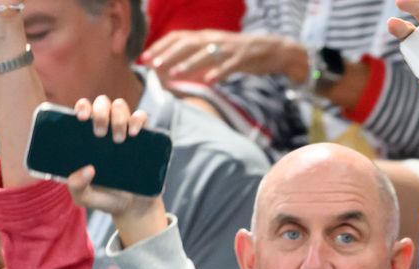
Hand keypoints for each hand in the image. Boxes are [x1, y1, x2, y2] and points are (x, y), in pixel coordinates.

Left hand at [65, 96, 168, 247]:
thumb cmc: (106, 198)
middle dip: (100, 113)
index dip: (82, 107)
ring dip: (118, 117)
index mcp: (87, 137)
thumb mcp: (85, 197)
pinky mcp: (144, 138)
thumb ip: (76, 186)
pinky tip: (134, 134)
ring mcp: (125, 131)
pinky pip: (142, 117)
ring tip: (119, 140)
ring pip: (120, 106)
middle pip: (102, 103)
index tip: (81, 118)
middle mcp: (106, 129)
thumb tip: (87, 168)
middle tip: (100, 134)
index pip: (83, 110)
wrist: (133, 208)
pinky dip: (138, 119)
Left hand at [142, 30, 301, 83]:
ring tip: (174, 74)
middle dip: (168, 54)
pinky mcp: (243, 58)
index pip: (178, 38)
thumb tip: (179, 68)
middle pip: (186, 44)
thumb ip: (200, 58)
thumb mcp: (218, 52)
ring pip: (204, 54)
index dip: (160, 46)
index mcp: (206, 37)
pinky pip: (228, 66)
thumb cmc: (243, 54)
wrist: (273, 49)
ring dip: (188, 64)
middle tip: (152, 65)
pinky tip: (209, 81)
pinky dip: (218, 73)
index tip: (145, 57)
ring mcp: (228, 48)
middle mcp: (214, 39)